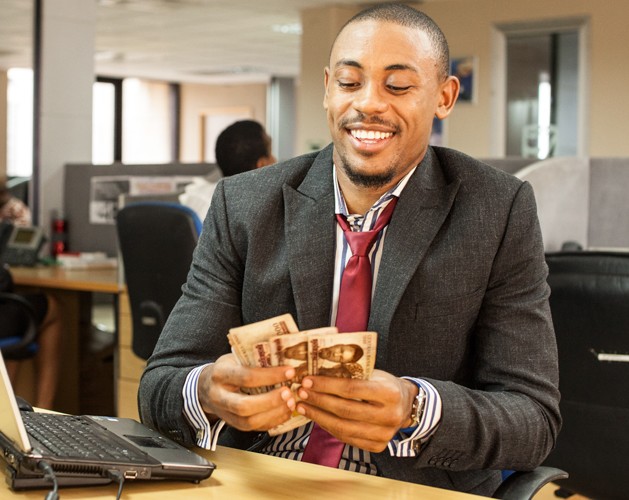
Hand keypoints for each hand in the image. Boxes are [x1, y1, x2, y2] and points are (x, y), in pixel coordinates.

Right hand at [198, 353, 296, 431]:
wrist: (205, 387)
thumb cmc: (227, 368)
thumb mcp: (235, 357)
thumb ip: (254, 359)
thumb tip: (285, 357)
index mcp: (220, 374)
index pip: (246, 377)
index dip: (270, 376)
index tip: (289, 372)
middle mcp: (218, 396)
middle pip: (244, 406)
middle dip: (270, 401)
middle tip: (288, 392)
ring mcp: (224, 413)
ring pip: (248, 422)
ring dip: (273, 414)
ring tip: (290, 403)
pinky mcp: (232, 424)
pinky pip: (253, 429)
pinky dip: (272, 421)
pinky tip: (285, 412)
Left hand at [296, 369, 417, 451]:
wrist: (407, 405)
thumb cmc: (385, 385)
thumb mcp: (374, 373)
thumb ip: (352, 374)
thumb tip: (317, 371)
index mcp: (390, 393)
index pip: (352, 389)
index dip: (327, 385)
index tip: (308, 380)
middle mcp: (389, 416)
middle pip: (345, 410)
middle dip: (318, 400)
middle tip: (300, 392)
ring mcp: (384, 434)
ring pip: (343, 428)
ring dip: (318, 416)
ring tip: (302, 406)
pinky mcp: (377, 446)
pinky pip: (346, 438)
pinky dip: (328, 427)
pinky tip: (316, 417)